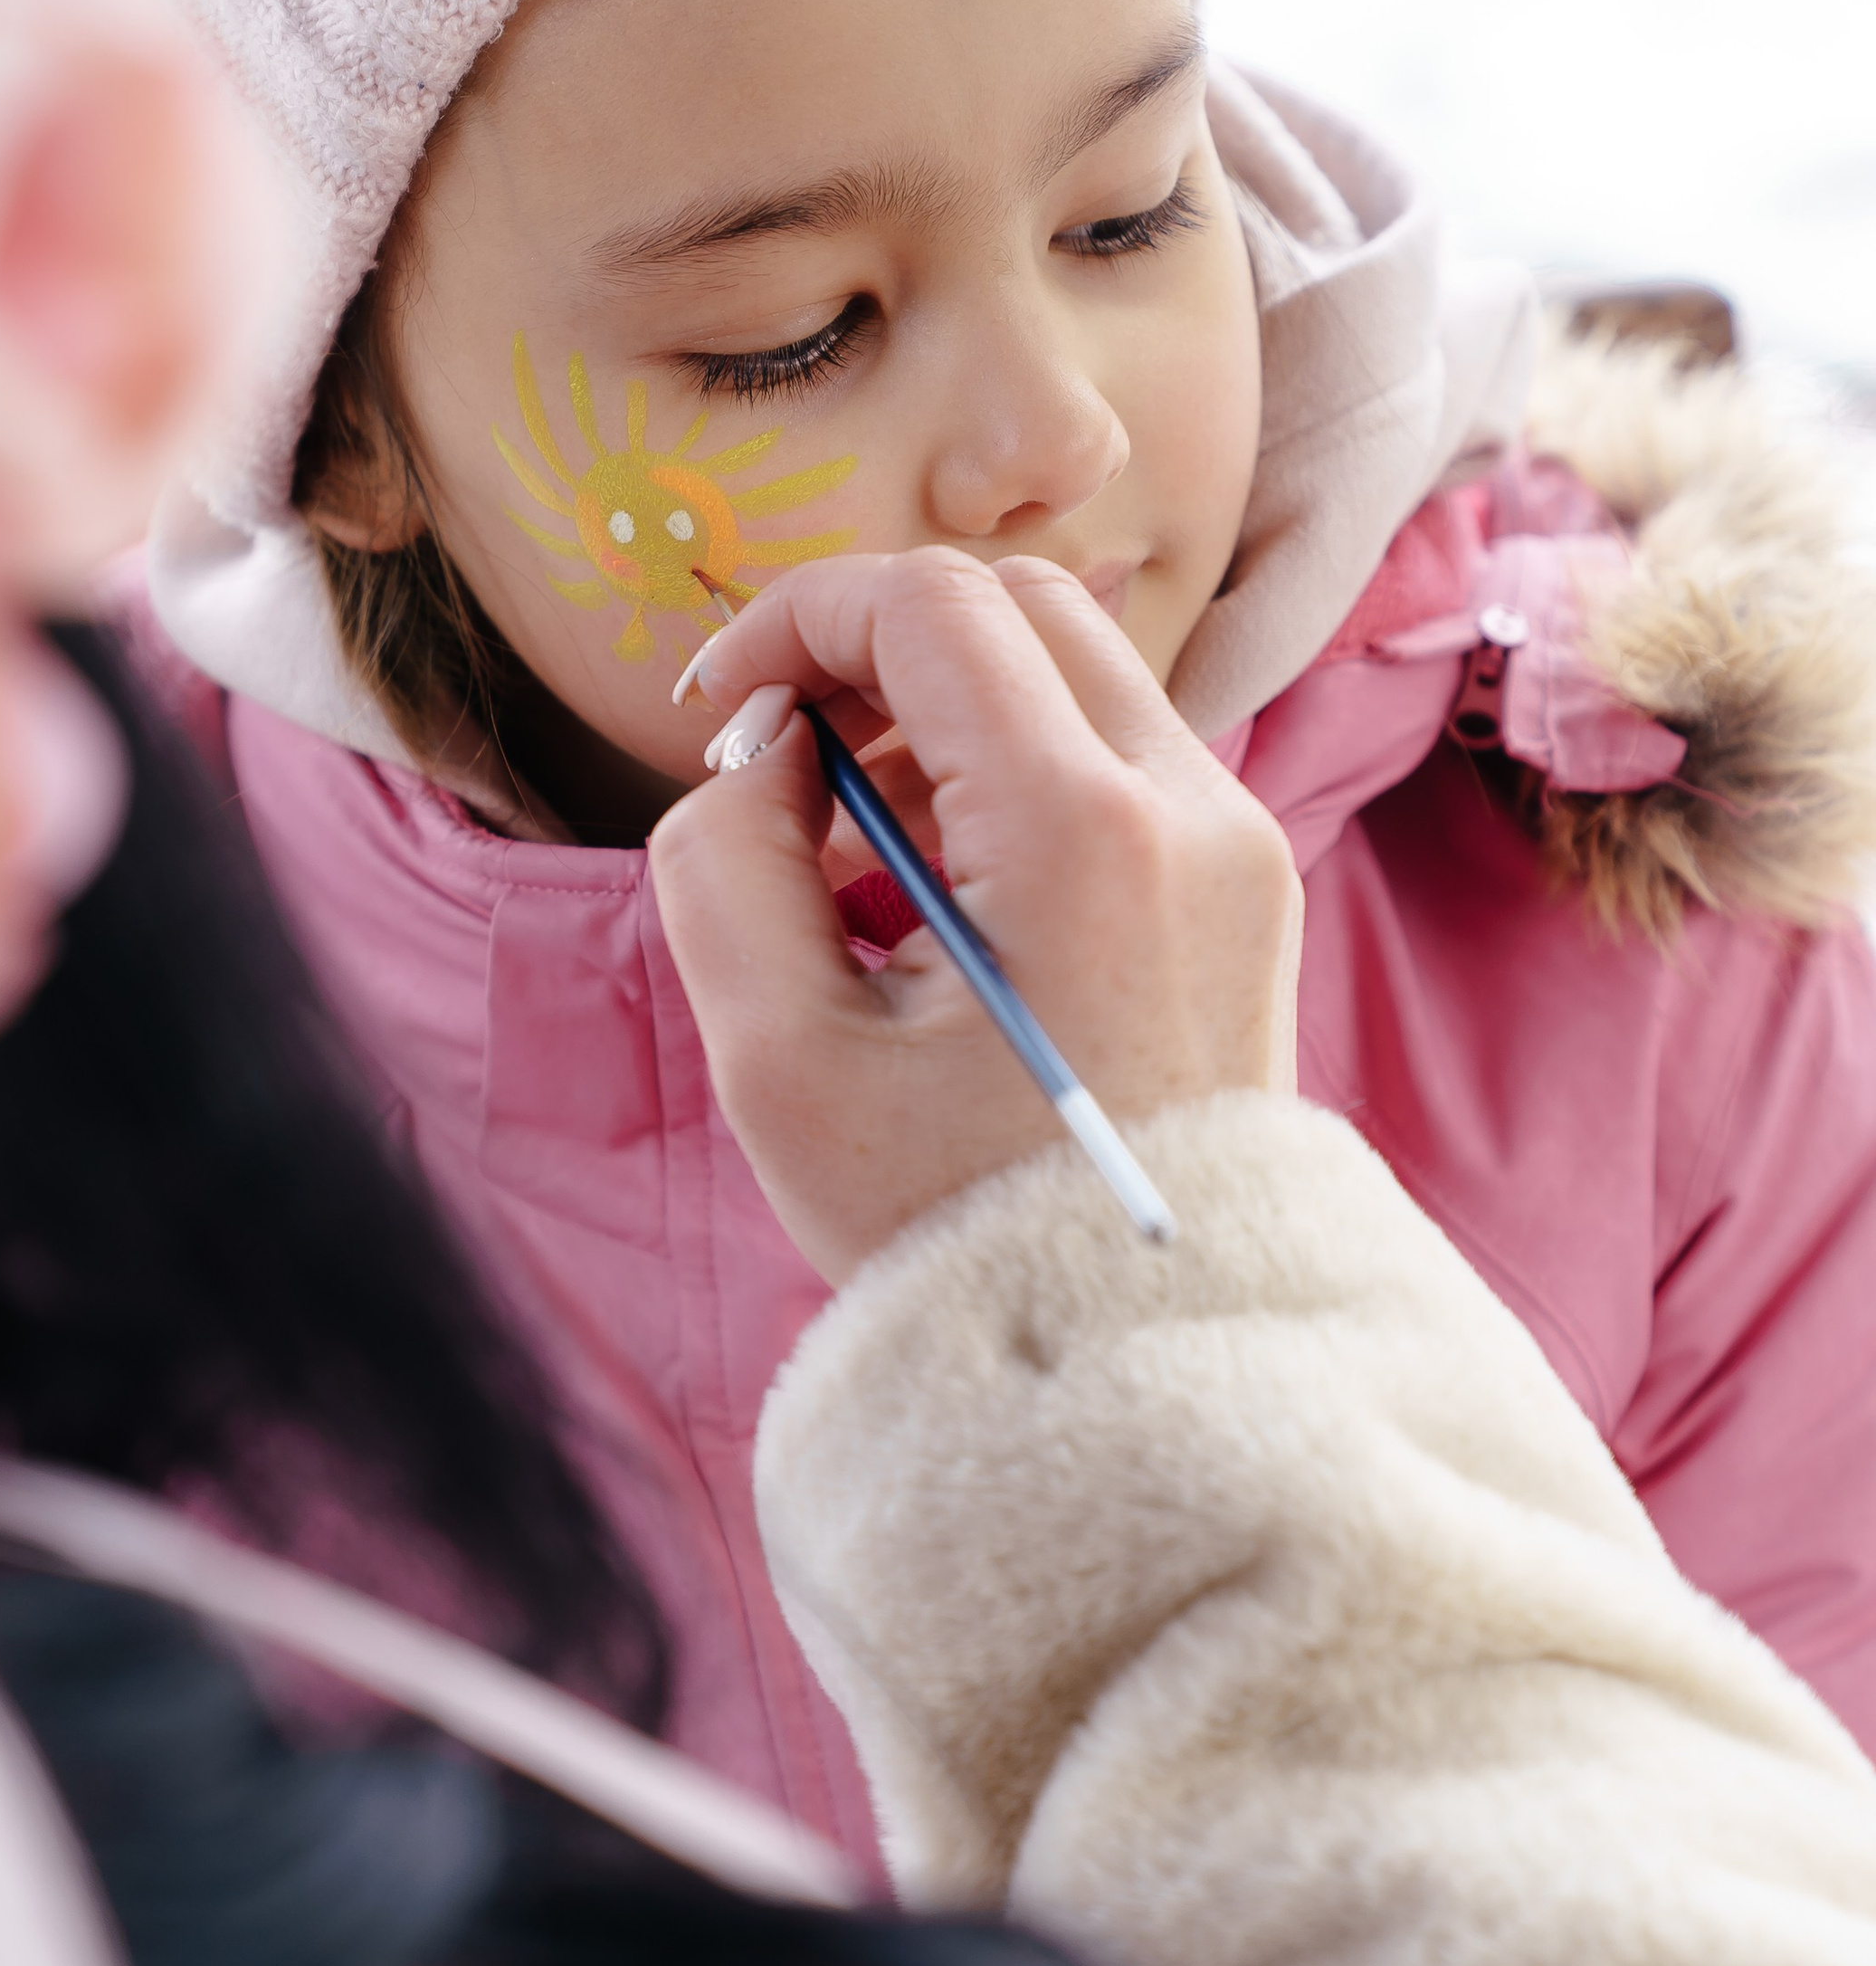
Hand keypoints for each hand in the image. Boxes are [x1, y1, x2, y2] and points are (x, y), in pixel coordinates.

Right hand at [648, 549, 1301, 1283]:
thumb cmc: (950, 1229)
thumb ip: (724, 860)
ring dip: (940, 715)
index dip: (796, 619)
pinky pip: (1118, 759)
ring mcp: (1239, 848)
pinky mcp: (1244, 892)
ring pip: (1073, 671)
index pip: (929, 602)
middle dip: (874, 646)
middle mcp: (1193, 809)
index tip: (720, 711)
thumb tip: (766, 752)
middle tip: (782, 759)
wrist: (1139, 1364)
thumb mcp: (775, 1056)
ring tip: (852, 861)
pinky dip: (1011, 776)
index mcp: (1085, 830)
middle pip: (1017, 601)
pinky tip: (936, 903)